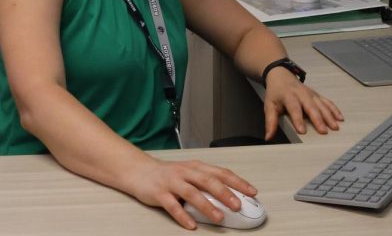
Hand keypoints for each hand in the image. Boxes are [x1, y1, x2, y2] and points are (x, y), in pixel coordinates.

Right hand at [125, 157, 257, 229]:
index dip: (237, 181)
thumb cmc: (168, 174)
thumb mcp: (189, 173)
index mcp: (196, 167)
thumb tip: (230, 197)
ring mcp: (172, 182)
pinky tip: (191, 224)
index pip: (220, 172)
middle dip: (224, 193)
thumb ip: (206, 183)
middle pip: (207, 181)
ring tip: (219, 217)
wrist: (139, 171)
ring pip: (191, 193)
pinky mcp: (159, 193)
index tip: (252, 191)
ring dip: (206, 206)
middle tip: (238, 205)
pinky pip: (172, 205)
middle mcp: (185, 172)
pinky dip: (182, 215)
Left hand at [263, 72, 342, 139]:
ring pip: (321, 105)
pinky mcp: (317, 95)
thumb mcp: (269, 106)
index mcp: (289, 96)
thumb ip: (270, 122)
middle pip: (311, 107)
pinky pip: (327, 102)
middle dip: (318, 119)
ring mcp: (311, 94)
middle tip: (323, 131)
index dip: (298, 120)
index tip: (302, 131)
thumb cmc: (276, 93)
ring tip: (335, 127)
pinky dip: (334, 109)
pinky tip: (340, 118)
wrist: (281, 76)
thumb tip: (268, 137)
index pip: (294, 108)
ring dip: (329, 116)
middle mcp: (302, 94)